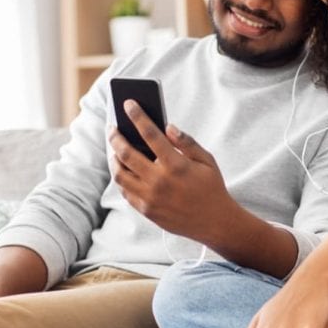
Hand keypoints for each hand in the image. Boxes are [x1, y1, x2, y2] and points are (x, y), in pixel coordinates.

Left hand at [109, 101, 230, 240]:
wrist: (214, 223)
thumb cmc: (212, 187)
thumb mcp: (207, 161)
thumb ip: (187, 142)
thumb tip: (168, 127)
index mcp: (176, 165)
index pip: (150, 134)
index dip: (138, 116)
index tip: (128, 104)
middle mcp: (159, 181)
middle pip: (126, 153)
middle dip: (116, 137)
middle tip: (113, 128)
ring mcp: (150, 197)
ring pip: (120, 174)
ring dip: (114, 159)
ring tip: (115, 150)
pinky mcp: (146, 210)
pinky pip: (125, 191)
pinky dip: (122, 178)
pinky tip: (123, 169)